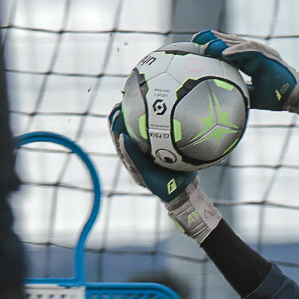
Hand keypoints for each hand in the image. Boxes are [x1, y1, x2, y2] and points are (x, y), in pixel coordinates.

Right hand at [109, 104, 220, 241]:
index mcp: (142, 154)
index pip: (128, 134)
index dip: (123, 121)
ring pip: (122, 149)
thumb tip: (184, 115)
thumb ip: (175, 137)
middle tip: (114, 109)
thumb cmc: (182, 171)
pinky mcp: (141, 177)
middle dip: (115, 124)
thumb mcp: (178, 151)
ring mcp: (136, 169)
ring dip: (116, 134)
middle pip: (120, 140)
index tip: (120, 104)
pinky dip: (127, 149)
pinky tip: (123, 137)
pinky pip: (132, 161)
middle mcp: (136, 161)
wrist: (185, 193)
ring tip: (114, 119)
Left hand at [192, 30, 298, 129]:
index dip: (213, 46)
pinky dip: (237, 52)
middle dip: (212, 38)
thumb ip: (238, 91)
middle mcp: (254, 53)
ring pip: (237, 44)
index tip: (197, 47)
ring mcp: (261, 53)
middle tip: (195, 38)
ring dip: (221, 43)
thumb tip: (222, 99)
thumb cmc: (278, 97)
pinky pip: (250, 50)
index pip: (228, 50)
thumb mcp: (252, 95)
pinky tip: (224, 54)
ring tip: (205, 45)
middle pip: (230, 42)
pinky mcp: (268, 56)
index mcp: (250, 61)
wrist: (297, 98)